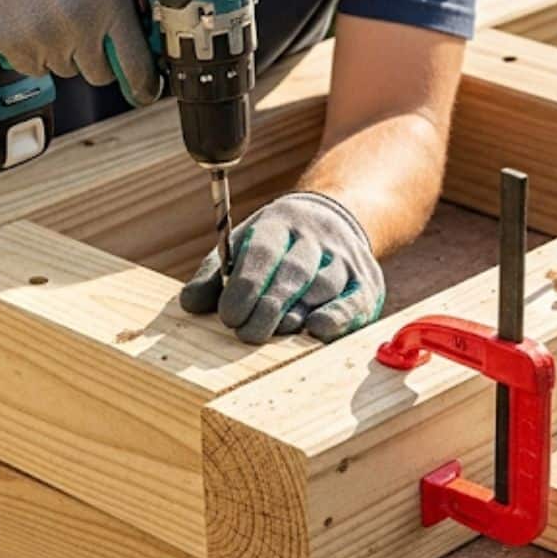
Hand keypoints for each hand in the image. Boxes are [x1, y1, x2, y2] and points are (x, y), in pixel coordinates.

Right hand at [0, 0, 158, 104]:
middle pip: (100, 74)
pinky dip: (37, 52)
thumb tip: (158, 18)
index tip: (146, 89)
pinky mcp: (10, 43)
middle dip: (100, 56)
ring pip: (67, 70)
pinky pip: (35, 68)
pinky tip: (33, 17)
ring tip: (55, 10)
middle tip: (88, 25)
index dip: (144, 82)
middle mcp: (78, 22)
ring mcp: (42, 36)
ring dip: (66, 51)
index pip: (136, 65)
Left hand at [180, 192, 385, 343]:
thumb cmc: (274, 248)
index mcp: (278, 222)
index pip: (264, 250)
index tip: (228, 316)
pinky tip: (317, 330)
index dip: (246, 285)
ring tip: (278, 332)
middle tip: (248, 335)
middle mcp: (315, 235)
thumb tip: (190, 304)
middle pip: (295, 271)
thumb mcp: (240, 247)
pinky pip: (355, 301)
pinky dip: (338, 318)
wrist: (333, 224)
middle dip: (270, 306)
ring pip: (324, 286)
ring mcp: (344, 257)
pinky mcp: (366, 281)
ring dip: (299, 314)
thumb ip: (214, 276)